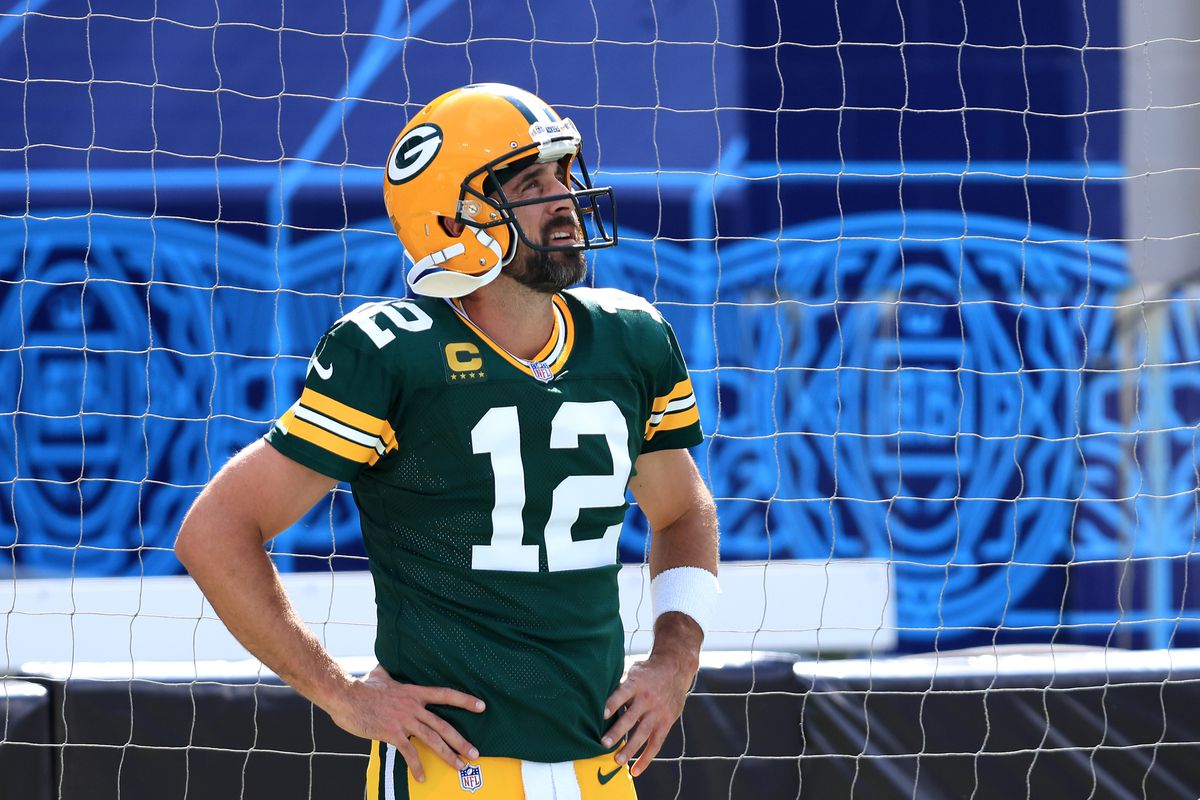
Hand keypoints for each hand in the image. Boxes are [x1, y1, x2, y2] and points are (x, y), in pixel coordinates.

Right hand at [329, 664, 484, 782]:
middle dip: (461, 741)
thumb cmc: (361, 686)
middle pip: (444, 725)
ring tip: (460, 766)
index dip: (465, 700)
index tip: (482, 706)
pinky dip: (416, 766)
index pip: (445, 695)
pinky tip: (422, 777)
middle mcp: (413, 707)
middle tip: (475, 753)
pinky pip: (409, 753)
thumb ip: (388, 673)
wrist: (346, 696)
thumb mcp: (379, 674)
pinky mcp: (392, 734)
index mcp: (414, 692)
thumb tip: (384, 667)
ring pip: (432, 740)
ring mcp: (404, 721)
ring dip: (448, 755)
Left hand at [600, 615, 700, 777]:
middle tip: (603, 744)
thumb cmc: (646, 671)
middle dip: (617, 732)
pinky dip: (646, 758)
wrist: (674, 668)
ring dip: (630, 749)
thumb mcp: (632, 670)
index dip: (612, 704)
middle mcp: (647, 698)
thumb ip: (618, 684)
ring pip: (643, 733)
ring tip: (617, 761)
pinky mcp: (666, 722)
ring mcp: (658, 712)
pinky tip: (635, 770)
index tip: (601, 715)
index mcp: (636, 683)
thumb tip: (593, 695)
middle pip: (631, 717)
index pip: (622, 694)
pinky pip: (656, 743)